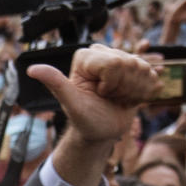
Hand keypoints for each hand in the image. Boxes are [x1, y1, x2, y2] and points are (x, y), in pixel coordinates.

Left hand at [27, 44, 160, 145]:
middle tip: (109, 97)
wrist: (102, 132)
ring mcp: (122, 61)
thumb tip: (32, 70)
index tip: (99, 93)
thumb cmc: (84, 120)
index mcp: (85, 57)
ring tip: (119, 98)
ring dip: (134, 90)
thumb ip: (55, 83)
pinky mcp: (136, 71)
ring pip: (143, 69)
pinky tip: (130, 98)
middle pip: (130, 63)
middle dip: (123, 87)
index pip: (113, 63)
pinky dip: (145, 92)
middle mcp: (103, 54)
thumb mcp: (70, 103)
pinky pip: (153, 76)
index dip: (110, 83)